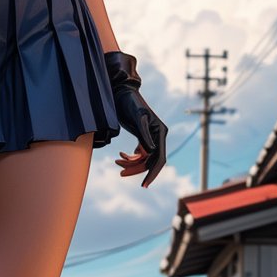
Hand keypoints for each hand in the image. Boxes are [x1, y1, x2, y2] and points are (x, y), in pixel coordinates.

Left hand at [104, 50, 167, 188]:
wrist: (120, 92)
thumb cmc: (128, 102)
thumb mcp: (136, 116)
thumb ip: (144, 133)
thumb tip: (151, 151)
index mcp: (160, 132)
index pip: (159, 158)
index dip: (152, 172)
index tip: (144, 184)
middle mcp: (157, 136)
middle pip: (150, 160)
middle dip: (136, 169)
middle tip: (121, 174)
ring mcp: (150, 137)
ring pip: (143, 158)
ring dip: (131, 163)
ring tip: (117, 162)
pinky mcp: (142, 136)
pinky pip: (138, 154)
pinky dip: (129, 158)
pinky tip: (120, 157)